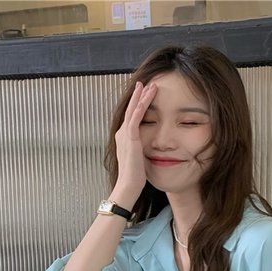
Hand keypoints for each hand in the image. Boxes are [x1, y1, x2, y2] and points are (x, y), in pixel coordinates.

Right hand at [111, 81, 157, 205]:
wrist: (128, 185)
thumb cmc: (134, 176)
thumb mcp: (139, 159)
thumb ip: (141, 150)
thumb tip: (148, 148)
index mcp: (124, 138)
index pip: (131, 117)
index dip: (137, 104)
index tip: (144, 94)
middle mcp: (122, 133)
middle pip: (131, 109)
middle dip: (138, 95)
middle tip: (144, 82)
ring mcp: (125, 135)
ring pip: (134, 110)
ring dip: (142, 96)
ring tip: (149, 84)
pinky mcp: (130, 138)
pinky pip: (136, 118)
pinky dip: (141, 106)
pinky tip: (146, 97)